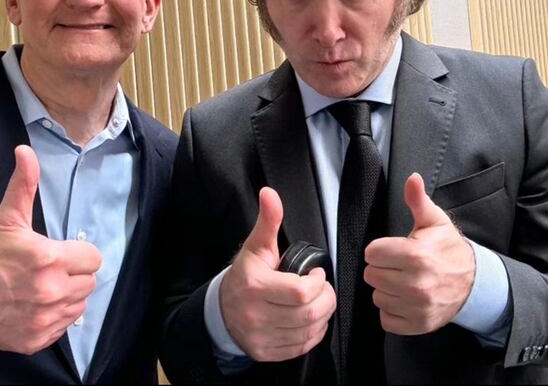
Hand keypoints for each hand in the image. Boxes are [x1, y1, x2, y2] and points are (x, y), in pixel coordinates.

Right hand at [0, 145, 102, 353]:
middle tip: (50, 270)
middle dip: (74, 274)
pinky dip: (56, 318)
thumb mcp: (7, 219)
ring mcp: (46, 318)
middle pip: (90, 281)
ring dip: (68, 296)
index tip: (61, 253)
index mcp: (49, 259)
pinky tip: (37, 306)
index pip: (93, 258)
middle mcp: (52, 291)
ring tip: (43, 287)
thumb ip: (23, 184)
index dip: (79, 253)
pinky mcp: (39, 339)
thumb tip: (25, 151)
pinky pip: (65, 326)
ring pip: (80, 304)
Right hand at [219, 187, 336, 361]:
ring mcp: (261, 337)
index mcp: (256, 286)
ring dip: (322, 316)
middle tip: (322, 290)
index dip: (318, 283)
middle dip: (326, 299)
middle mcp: (256, 315)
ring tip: (316, 303)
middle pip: (310, 314)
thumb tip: (269, 193)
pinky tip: (308, 320)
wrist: (221, 310)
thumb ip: (268, 220)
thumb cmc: (244, 276)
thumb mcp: (255, 246)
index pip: (301, 293)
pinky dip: (313, 334)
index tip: (316, 275)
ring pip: (309, 332)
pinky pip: (302, 347)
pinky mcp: (266, 353)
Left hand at [363, 172, 474, 334]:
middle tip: (399, 265)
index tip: (392, 249)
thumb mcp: (435, 221)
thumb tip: (412, 179)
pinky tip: (404, 299)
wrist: (475, 283)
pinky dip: (392, 311)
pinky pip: (386, 320)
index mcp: (416, 255)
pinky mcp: (419, 324)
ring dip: (387, 290)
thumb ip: (418, 200)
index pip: (371, 253)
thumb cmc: (449, 249)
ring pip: (377, 297)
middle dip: (382, 268)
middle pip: (372, 275)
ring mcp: (418, 307)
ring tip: (403, 281)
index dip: (379, 249)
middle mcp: (416, 284)